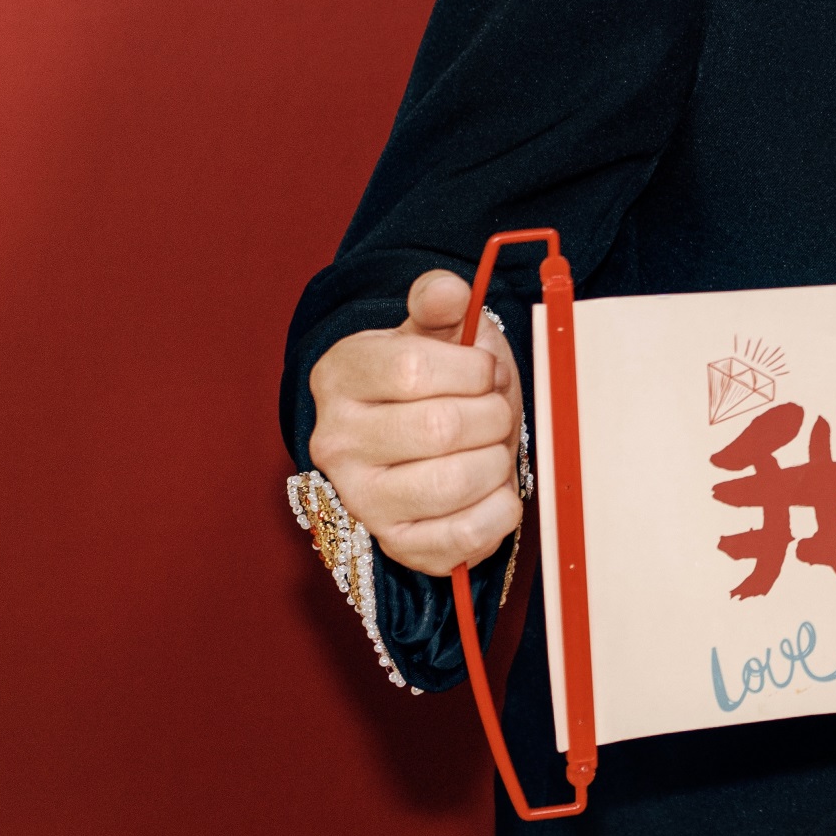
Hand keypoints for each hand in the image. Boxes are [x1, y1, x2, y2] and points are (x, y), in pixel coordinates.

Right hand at [308, 269, 523, 578]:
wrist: (416, 443)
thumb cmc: (431, 383)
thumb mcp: (431, 333)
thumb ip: (440, 302)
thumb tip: (449, 291)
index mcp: (340, 376)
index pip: (412, 369)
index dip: (471, 369)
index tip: (483, 371)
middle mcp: (336, 442)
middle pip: (440, 428)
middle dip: (492, 414)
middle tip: (494, 411)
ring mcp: (361, 500)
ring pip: (454, 483)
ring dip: (497, 461)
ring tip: (491, 448)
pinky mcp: (396, 544)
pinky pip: (465, 535)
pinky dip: (499, 509)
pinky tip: (492, 489)